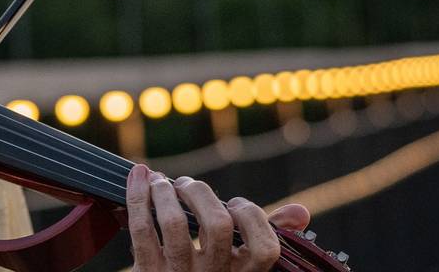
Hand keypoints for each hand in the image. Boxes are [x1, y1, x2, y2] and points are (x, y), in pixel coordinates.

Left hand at [125, 164, 310, 271]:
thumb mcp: (240, 265)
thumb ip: (269, 236)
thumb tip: (301, 213)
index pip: (264, 249)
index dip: (252, 217)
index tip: (236, 205)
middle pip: (217, 225)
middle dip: (202, 193)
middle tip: (188, 185)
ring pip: (174, 224)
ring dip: (167, 192)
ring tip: (163, 181)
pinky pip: (141, 229)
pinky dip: (137, 196)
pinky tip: (139, 175)